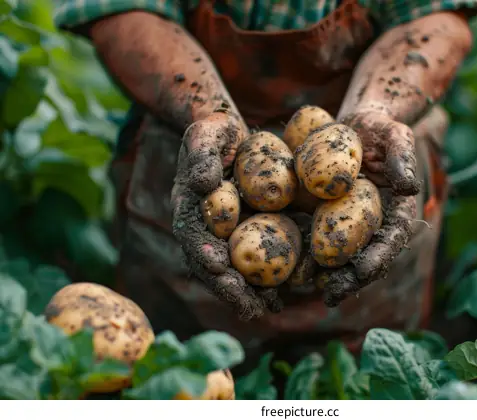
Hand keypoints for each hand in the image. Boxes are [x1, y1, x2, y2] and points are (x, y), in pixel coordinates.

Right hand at [171, 109, 281, 320]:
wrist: (232, 136)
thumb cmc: (216, 131)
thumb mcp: (206, 132)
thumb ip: (201, 154)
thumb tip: (203, 183)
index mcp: (190, 209)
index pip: (193, 237)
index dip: (204, 255)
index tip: (220, 268)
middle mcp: (207, 229)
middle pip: (214, 265)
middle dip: (230, 287)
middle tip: (249, 305)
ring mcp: (228, 236)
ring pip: (236, 269)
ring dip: (251, 291)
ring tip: (270, 307)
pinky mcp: (250, 234)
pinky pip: (258, 259)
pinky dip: (269, 278)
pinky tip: (286, 293)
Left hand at [320, 107, 447, 306]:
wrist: (354, 128)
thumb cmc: (380, 130)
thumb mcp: (395, 136)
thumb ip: (403, 158)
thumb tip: (410, 188)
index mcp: (395, 212)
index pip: (391, 240)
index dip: (379, 257)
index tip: (364, 270)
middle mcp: (371, 225)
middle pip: (363, 256)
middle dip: (348, 278)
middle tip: (333, 293)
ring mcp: (346, 225)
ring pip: (337, 255)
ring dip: (324, 275)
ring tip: (306, 290)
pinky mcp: (322, 219)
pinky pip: (313, 238)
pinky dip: (302, 254)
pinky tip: (287, 268)